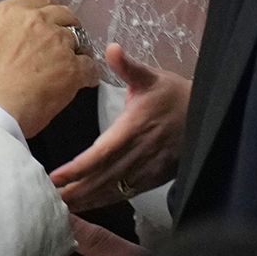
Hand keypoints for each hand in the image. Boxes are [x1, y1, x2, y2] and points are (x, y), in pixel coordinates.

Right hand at [0, 0, 99, 136]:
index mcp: (9, 13)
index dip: (44, 9)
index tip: (45, 20)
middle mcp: (37, 22)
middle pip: (63, 14)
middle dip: (66, 25)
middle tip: (62, 42)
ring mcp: (57, 44)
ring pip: (79, 39)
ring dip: (77, 49)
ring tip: (73, 63)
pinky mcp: (71, 70)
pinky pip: (89, 67)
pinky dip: (89, 74)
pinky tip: (85, 82)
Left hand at [50, 45, 188, 211]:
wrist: (209, 117)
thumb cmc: (174, 95)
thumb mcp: (152, 77)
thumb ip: (129, 67)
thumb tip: (111, 48)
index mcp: (135, 127)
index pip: (102, 152)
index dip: (78, 168)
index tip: (55, 176)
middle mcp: (140, 152)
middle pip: (102, 177)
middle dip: (75, 190)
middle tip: (47, 197)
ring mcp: (148, 168)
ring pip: (112, 189)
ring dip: (86, 200)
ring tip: (60, 207)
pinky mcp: (154, 178)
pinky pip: (126, 193)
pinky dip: (104, 201)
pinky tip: (87, 205)